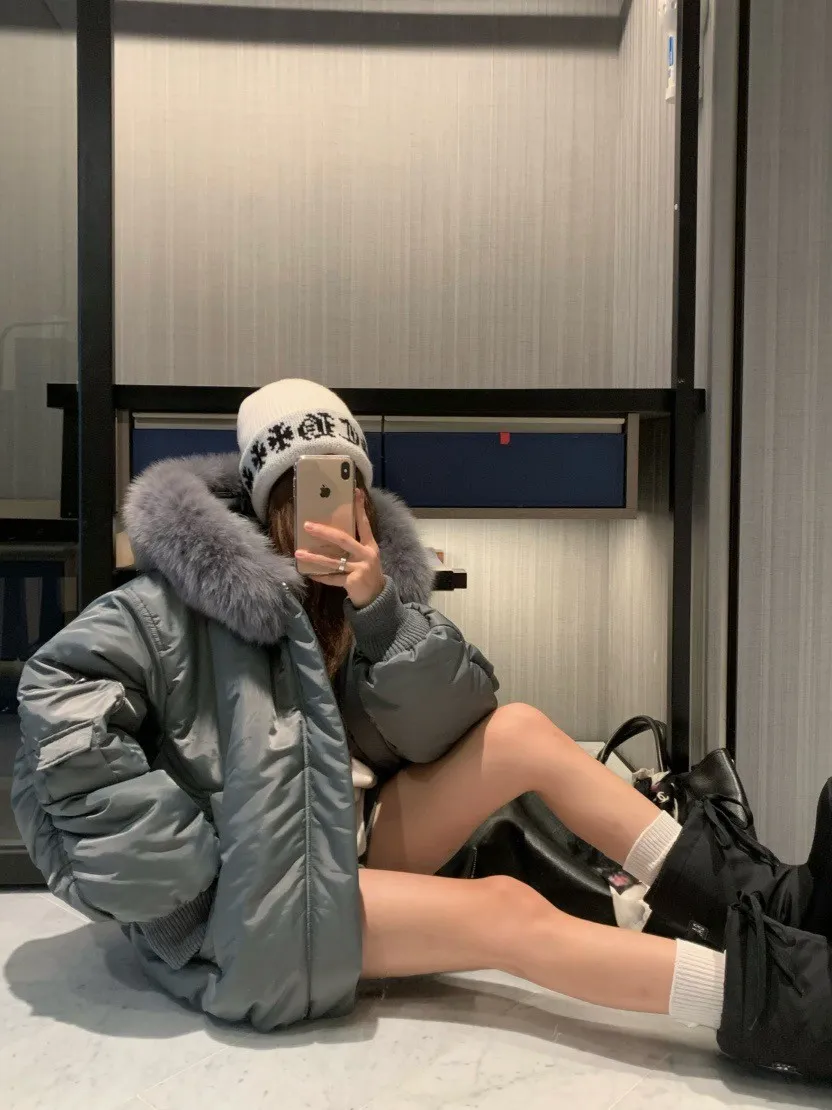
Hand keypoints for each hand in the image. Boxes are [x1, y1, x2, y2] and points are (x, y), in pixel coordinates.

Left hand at [296, 490, 384, 608]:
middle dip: (324, 532)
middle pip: (343, 539)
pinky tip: (309, 573)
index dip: (359, 508)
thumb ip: (354, 545)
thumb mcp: (365, 556)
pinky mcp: (352, 582)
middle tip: (307, 525)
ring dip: (314, 557)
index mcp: (370, 545)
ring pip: (333, 561)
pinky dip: (320, 577)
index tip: (355, 492)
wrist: (376, 597)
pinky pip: (332, 578)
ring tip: (298, 553)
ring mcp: (360, 569)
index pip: (364, 523)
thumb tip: (330, 532)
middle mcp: (366, 555)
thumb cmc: (367, 572)